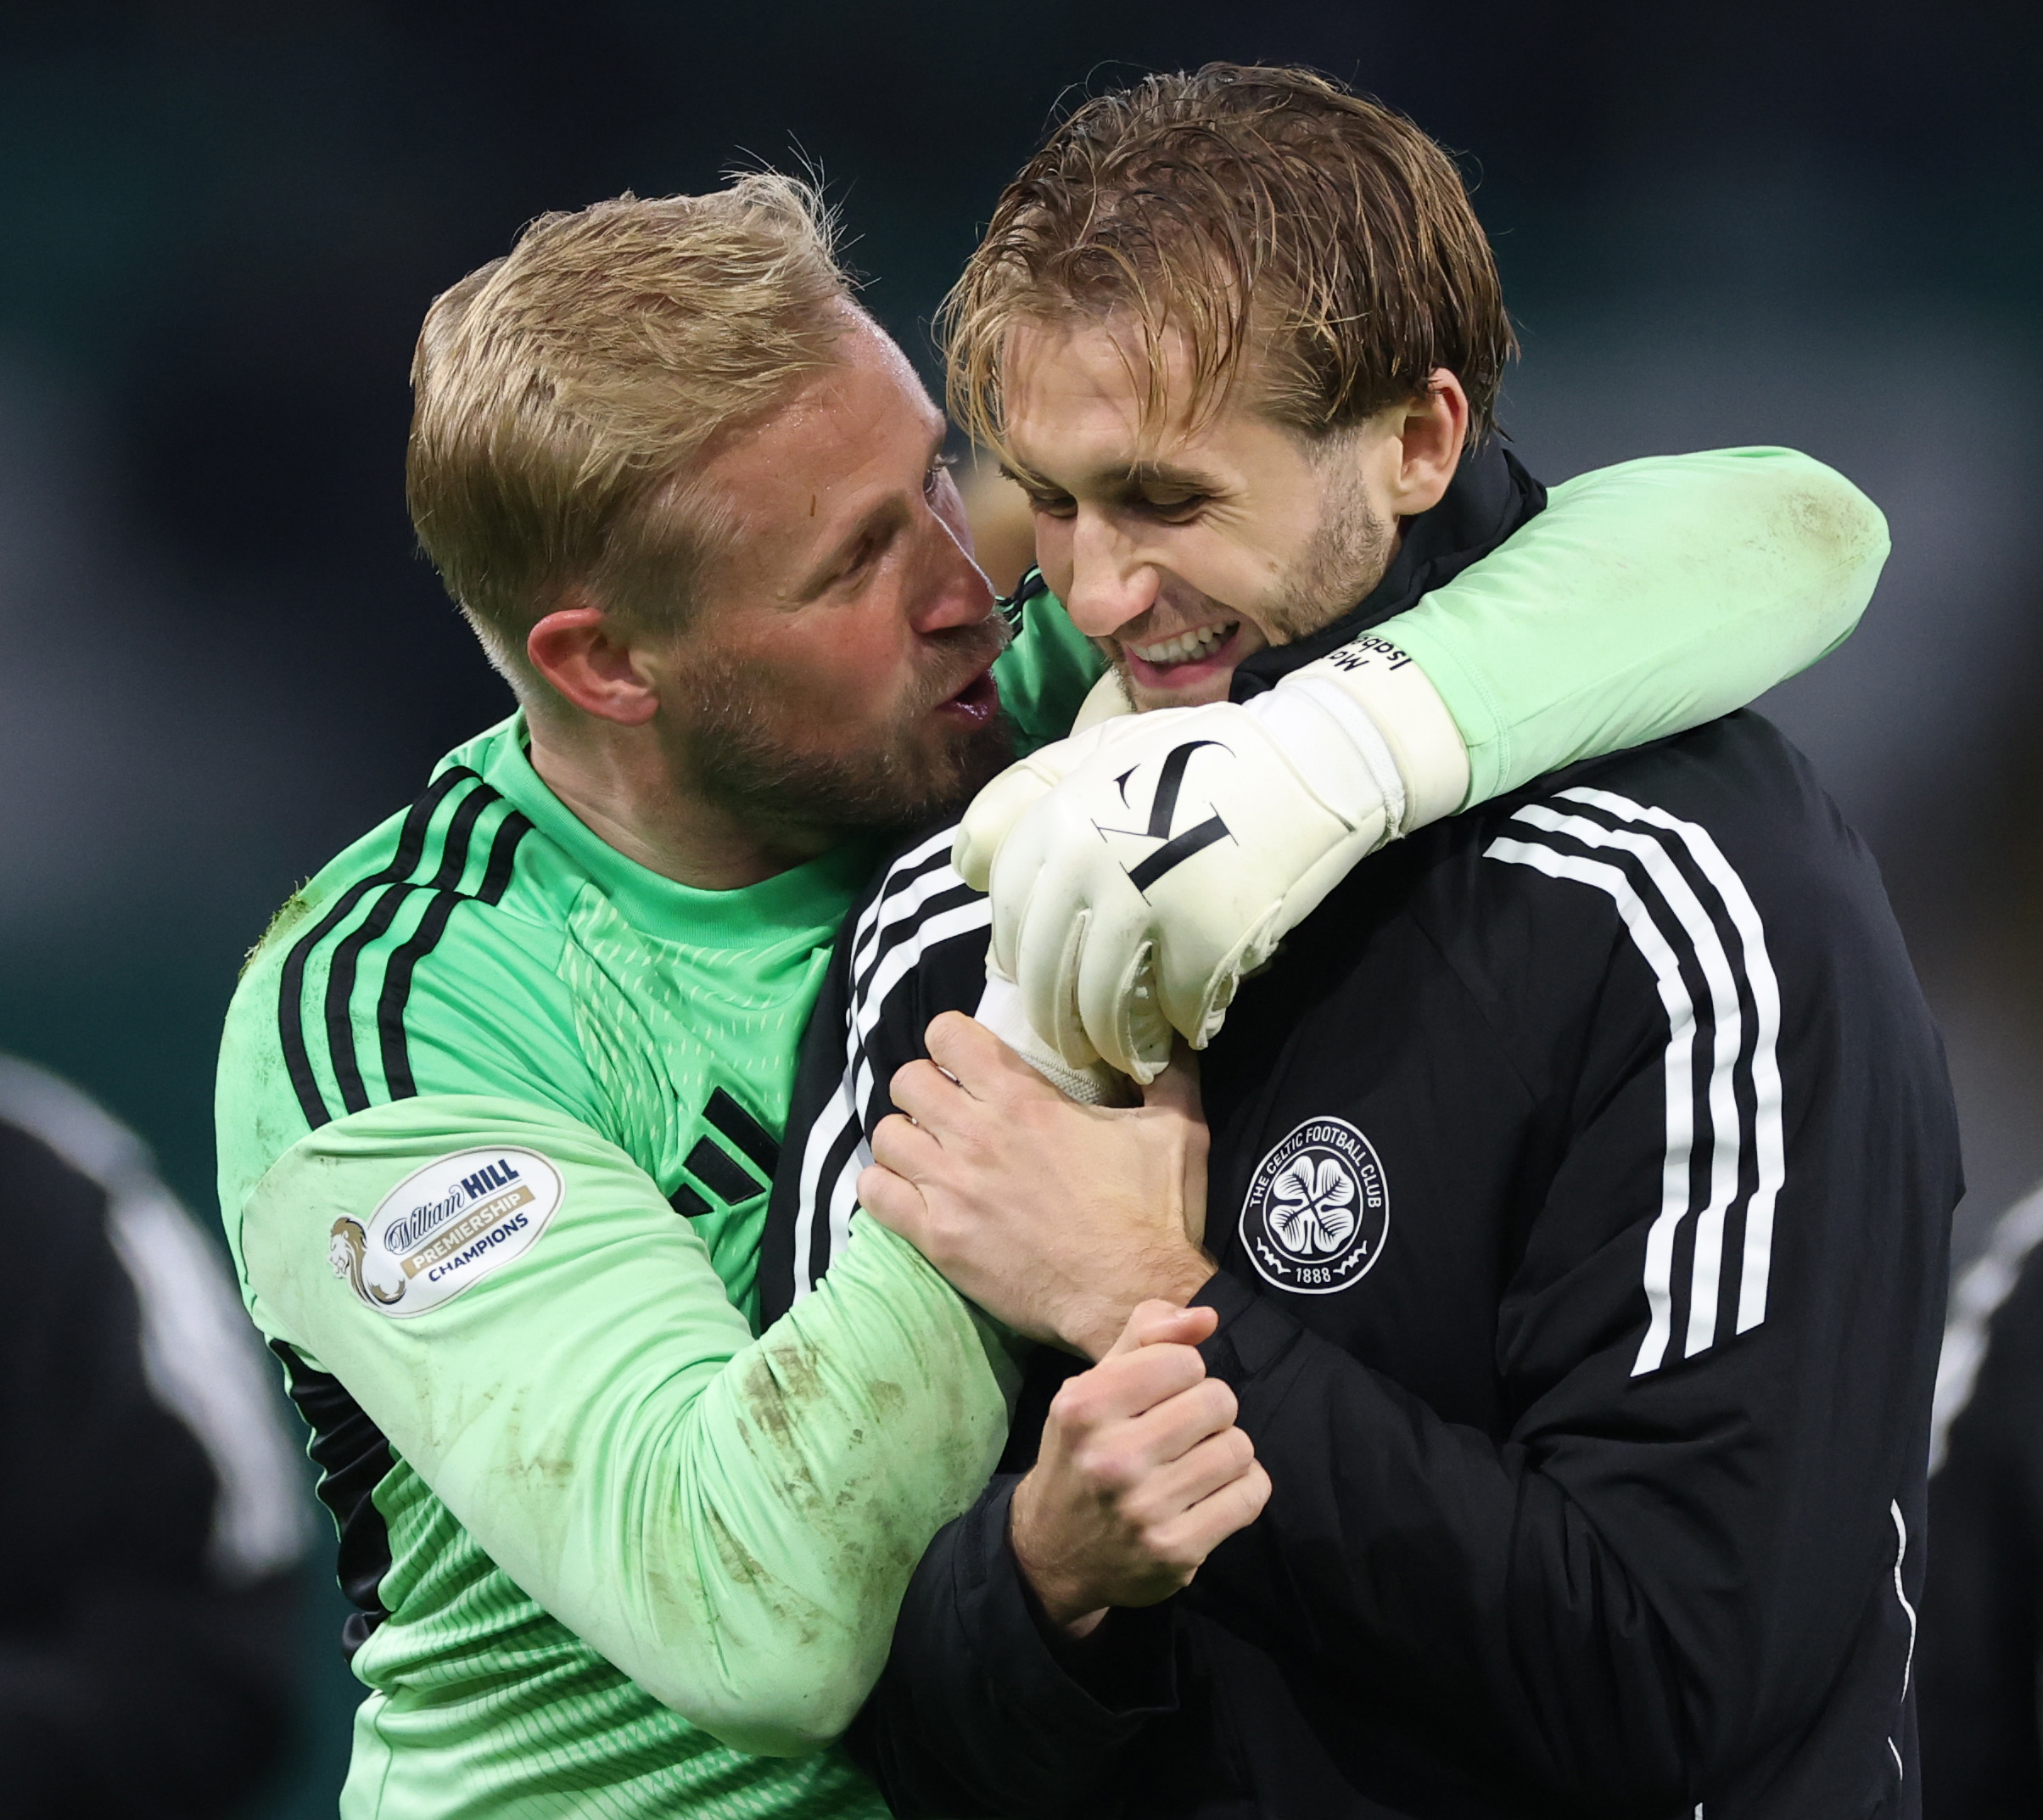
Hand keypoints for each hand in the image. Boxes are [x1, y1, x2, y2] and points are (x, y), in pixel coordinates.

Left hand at [857, 1011, 1211, 1357]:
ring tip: (929, 1154)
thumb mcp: (1178, 1129)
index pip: (946, 1036)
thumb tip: (1174, 1036)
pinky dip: (885, 1187)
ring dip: (904, 1138)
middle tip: (948, 1111)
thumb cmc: (1155, 1213)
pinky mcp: (938, 1238)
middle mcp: (976, 1133)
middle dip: (925, 1089)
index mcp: (1023, 1098)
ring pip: (885, 1134)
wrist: (1134, 1293)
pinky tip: (912, 1194)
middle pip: (907, 1080)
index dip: (951, 1044)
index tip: (967, 1063)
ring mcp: (951, 1187)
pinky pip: (876, 1193)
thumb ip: (1169, 1076)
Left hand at [952, 700, 1388, 1082]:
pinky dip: (1177, 1032)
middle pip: (1045, 980)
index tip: (1045, 985)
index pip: (1010, 923)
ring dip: (1113, 1044)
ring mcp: (1141, 907)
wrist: (1308, 764)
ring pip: (1101, 1009)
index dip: (1025, 965)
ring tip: (1128, 1057)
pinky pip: (1171, 1013)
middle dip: (1060, 1024)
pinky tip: (1185, 1034)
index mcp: (1051, 823)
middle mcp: (1082, 867)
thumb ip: (1025, 801)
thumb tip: (967, 867)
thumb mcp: (1095, 753)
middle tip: (1080, 1044)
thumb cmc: (1200, 757)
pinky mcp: (1200, 942)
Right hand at [1009, 1300, 1272, 1636]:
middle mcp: (1111, 1458)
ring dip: (1225, 1452)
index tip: (1162, 1397)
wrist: (1052, 1553)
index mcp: (1084, 1407)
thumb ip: (1145, 1337)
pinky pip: (1250, 1495)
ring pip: (1239, 1448)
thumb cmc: (1081, 1456)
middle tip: (1182, 1433)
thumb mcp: (1092, 1388)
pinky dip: (1242, 1489)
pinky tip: (1210, 1495)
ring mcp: (1144, 1509)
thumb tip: (1206, 1318)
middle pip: (1218, 1400)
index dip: (1182, 1373)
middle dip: (1208, 1411)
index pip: (1183, 1360)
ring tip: (1194, 1463)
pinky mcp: (1176, 1550)